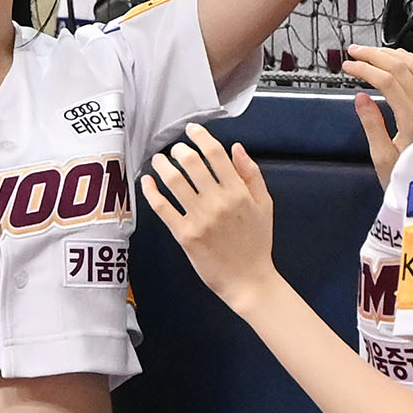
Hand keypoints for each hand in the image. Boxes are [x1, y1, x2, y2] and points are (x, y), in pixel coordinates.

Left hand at [142, 123, 276, 314]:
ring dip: (163, 166)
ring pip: (174, 182)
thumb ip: (251, 174)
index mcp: (239, 193)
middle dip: (180, 150)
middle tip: (175, 149)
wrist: (249, 281)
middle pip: (192, 164)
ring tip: (159, 160)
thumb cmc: (257, 244)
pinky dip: (152, 192)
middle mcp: (218, 203)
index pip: (215, 155)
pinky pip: (163, 208)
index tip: (192, 131)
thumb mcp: (264, 205)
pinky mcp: (185, 236)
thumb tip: (236, 149)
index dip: (201, 138)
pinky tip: (148, 182)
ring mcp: (200, 219)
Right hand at [344, 43, 412, 187]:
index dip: (365, 69)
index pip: (388, 81)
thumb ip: (371, 124)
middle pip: (402, 67)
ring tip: (371, 53)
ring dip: (392, 54)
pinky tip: (398, 58)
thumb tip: (360, 97)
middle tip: (353, 52)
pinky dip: (411, 61)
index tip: (347, 66)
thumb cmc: (405, 178)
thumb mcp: (382, 157)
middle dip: (375, 55)